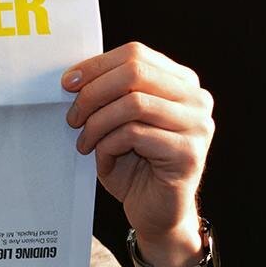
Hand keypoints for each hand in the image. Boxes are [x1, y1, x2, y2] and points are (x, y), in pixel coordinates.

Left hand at [62, 42, 213, 266]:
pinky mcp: (189, 153)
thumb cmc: (134, 165)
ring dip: (98, 122)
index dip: (96, 65)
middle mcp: (196, 98)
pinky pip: (135, 134)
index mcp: (180, 82)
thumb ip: (109, 94)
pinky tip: (102, 158)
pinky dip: (108, 144)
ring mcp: (198, 125)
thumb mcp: (117, 121)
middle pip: (135, 72)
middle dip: (94, 92)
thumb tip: (73, 76)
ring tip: (84, 141)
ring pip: (133, 103)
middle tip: (72, 116)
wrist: (156, 212)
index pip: (135, 54)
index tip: (67, 83)